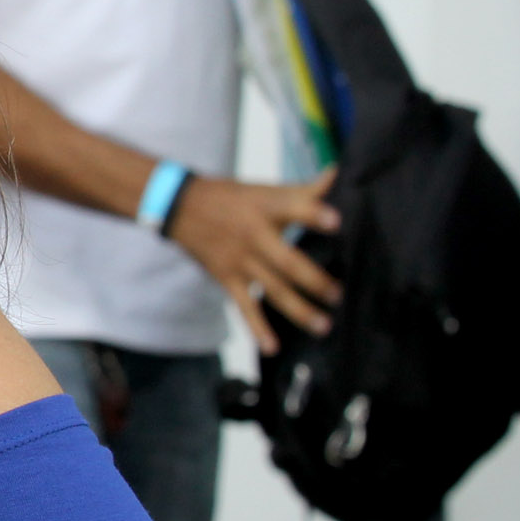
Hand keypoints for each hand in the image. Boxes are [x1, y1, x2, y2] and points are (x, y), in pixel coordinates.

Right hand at [166, 170, 341, 353]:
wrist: (180, 206)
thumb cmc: (234, 197)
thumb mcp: (266, 189)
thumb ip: (305, 190)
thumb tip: (339, 173)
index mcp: (267, 207)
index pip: (293, 207)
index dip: (314, 214)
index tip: (337, 221)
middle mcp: (254, 234)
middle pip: (287, 261)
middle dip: (314, 280)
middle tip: (338, 295)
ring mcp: (240, 260)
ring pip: (272, 289)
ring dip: (298, 310)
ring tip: (323, 325)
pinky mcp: (227, 278)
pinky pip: (244, 306)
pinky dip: (257, 328)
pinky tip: (273, 346)